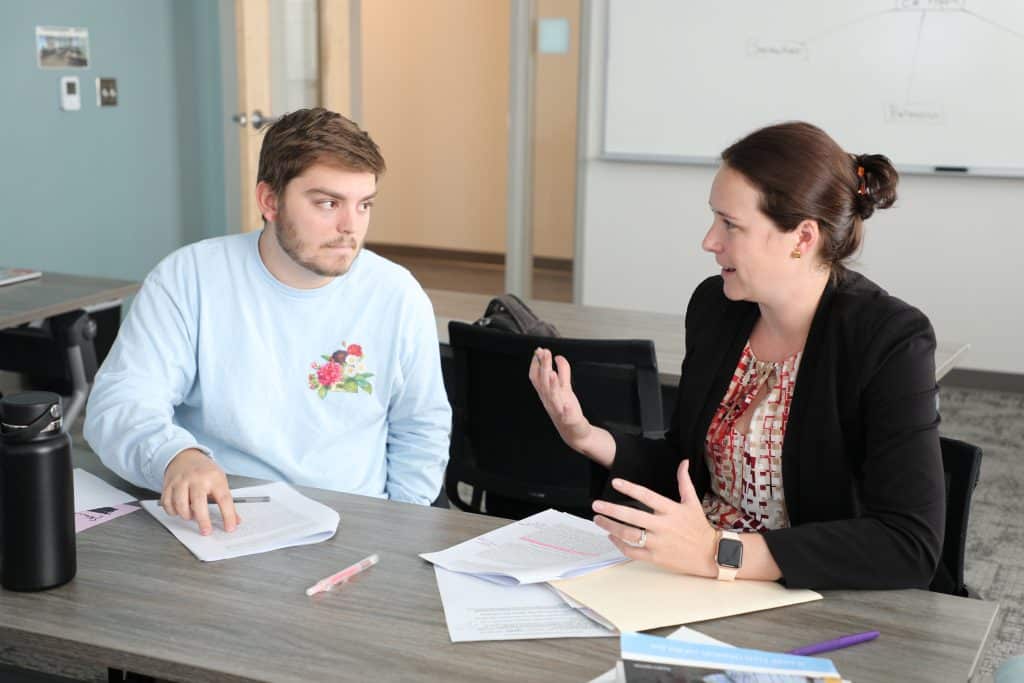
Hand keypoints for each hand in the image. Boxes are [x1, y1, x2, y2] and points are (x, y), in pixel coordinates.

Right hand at [161, 448, 239, 535]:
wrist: (185, 456)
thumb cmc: (204, 471)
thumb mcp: (220, 480)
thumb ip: (226, 501)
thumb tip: (236, 520)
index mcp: (214, 478)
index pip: (224, 499)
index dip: (228, 515)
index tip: (229, 528)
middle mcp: (197, 478)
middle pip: (199, 502)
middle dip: (203, 520)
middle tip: (206, 531)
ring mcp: (181, 481)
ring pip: (180, 504)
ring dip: (186, 515)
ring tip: (191, 516)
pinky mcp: (168, 485)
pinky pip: (167, 503)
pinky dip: (173, 511)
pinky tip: (179, 510)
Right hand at [528, 347, 590, 448]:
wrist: (573, 432)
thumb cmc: (566, 409)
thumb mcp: (565, 388)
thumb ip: (563, 372)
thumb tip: (558, 356)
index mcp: (546, 393)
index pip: (536, 377)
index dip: (536, 364)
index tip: (538, 351)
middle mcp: (549, 400)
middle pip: (543, 383)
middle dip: (544, 367)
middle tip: (544, 352)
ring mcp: (558, 410)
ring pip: (552, 397)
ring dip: (552, 385)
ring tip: (552, 373)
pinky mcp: (569, 420)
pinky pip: (566, 415)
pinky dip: (566, 410)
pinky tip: (568, 405)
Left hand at [591, 460, 718, 577]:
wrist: (710, 555)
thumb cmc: (699, 527)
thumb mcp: (693, 502)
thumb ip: (684, 482)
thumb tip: (684, 462)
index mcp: (671, 510)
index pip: (647, 496)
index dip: (630, 488)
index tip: (615, 482)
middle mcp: (663, 526)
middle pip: (632, 517)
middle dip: (611, 510)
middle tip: (596, 505)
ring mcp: (658, 543)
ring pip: (629, 535)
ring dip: (610, 527)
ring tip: (598, 520)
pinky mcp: (655, 558)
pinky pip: (632, 551)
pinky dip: (619, 544)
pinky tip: (611, 536)